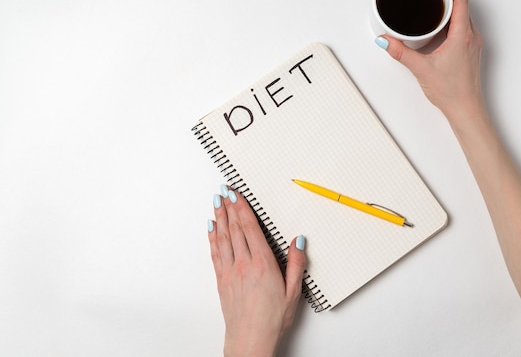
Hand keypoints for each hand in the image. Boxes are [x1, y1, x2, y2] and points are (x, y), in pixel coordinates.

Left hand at [208, 186, 305, 356]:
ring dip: (219, 217)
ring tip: (217, 202)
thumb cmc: (272, 319)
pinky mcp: (222, 280)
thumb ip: (296, 263)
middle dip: (229, 206)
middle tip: (224, 191)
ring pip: (222, 237)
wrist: (250, 339)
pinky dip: (212, 237)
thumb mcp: (293, 291)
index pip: (249, 228)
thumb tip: (298, 241)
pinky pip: (216, 252)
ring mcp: (230, 271)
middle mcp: (243, 264)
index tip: (237, 194)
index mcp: (262, 263)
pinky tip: (211, 228)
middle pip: (234, 228)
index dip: (242, 208)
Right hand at [376, 0, 483, 121]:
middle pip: (462, 4)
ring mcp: (472, 44)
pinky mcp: (469, 52)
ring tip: (432, 3)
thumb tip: (386, 40)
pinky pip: (462, 28)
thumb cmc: (452, 92)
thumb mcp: (421, 69)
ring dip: (449, 7)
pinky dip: (451, 21)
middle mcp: (471, 37)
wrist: (466, 110)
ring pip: (463, 16)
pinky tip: (438, 27)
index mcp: (463, 35)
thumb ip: (401, 52)